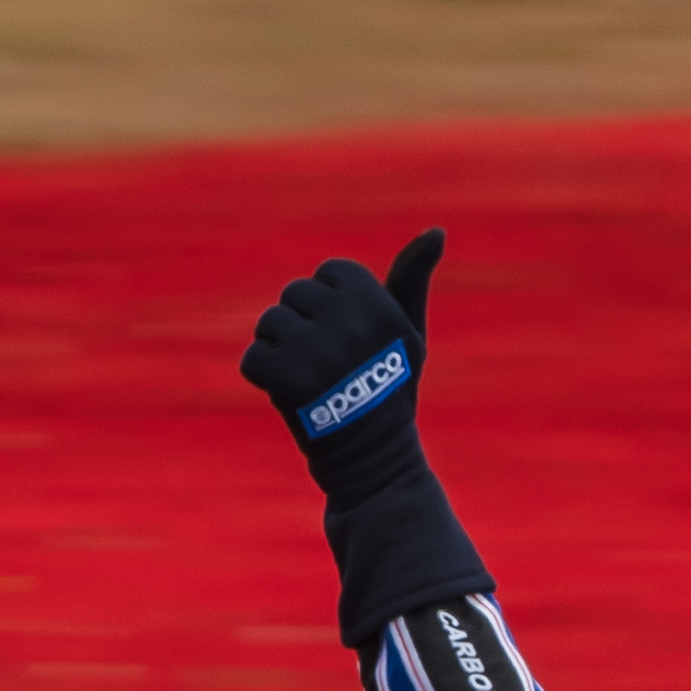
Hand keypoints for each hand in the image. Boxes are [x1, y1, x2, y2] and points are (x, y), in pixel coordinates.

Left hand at [238, 229, 446, 500]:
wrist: (373, 460)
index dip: (332, 306)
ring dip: (281, 351)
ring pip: (270, 323)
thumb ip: (412, 279)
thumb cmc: (391, 390)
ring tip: (311, 380)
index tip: (351, 339)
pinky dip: (264, 378)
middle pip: (295, 294)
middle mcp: (349, 321)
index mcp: (378, 302)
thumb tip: (436, 230)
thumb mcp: (408, 332)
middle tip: (329, 365)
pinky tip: (292, 396)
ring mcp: (316, 350)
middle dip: (303, 326)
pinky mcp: (287, 378)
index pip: (330, 272)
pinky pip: (254, 358)